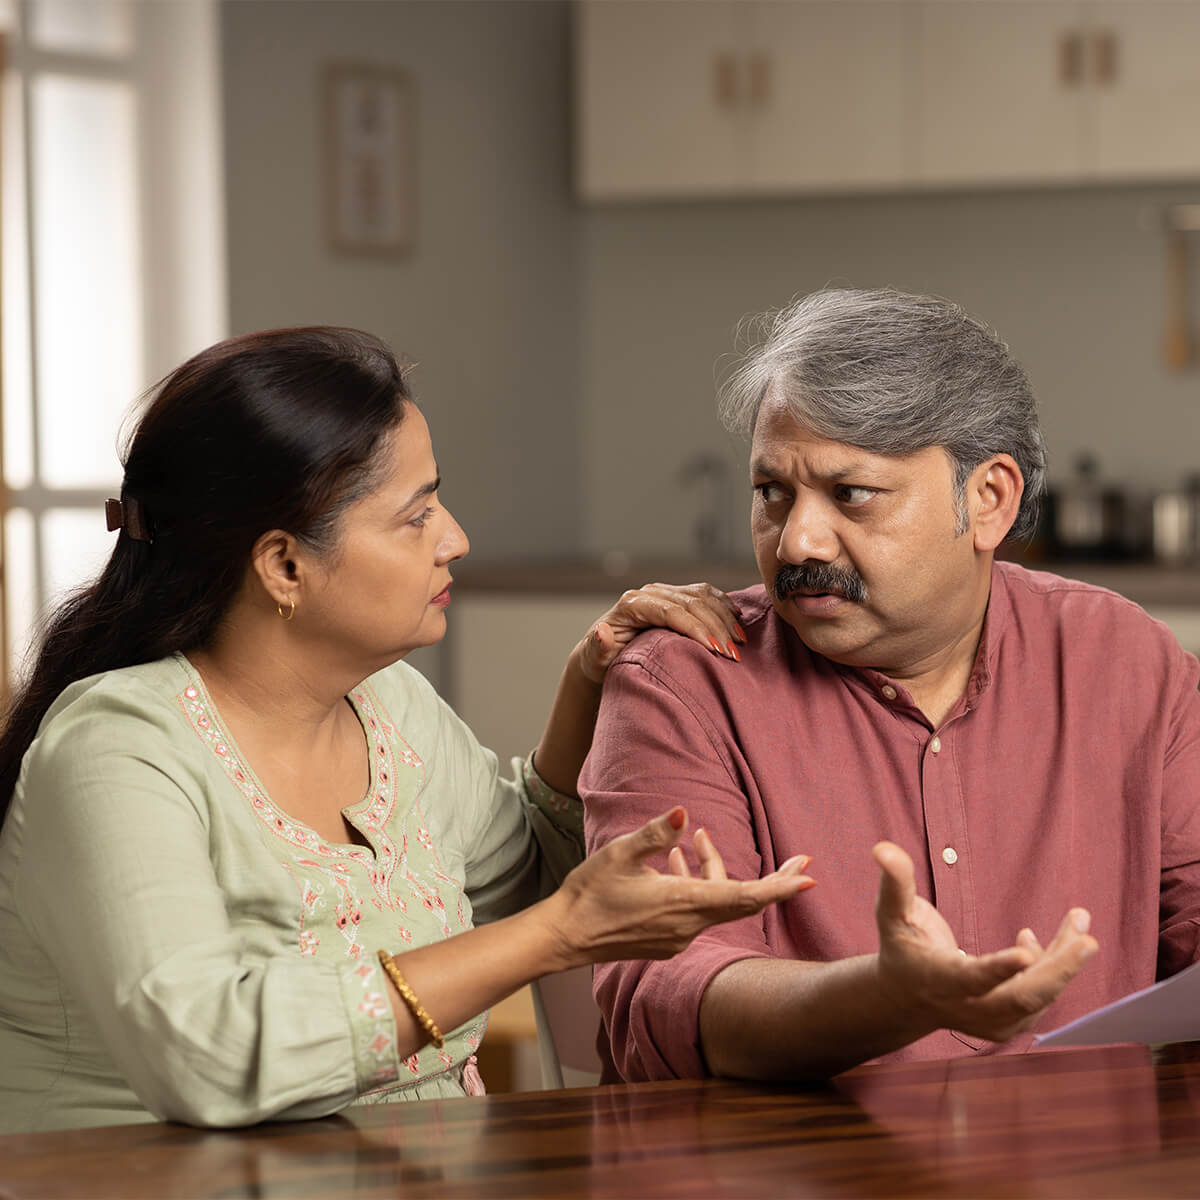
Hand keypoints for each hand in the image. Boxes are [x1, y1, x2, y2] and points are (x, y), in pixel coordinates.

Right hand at [542, 807, 813, 970]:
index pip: (744, 895)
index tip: (808, 878)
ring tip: (697, 837)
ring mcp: (678, 936)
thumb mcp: (620, 853)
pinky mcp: (667, 940)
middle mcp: (688, 924)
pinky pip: (696, 910)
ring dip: (714, 871)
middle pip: (744, 902)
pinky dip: (696, 884)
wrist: (565, 936)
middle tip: (801, 862)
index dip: (779, 887)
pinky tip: (676, 860)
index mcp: (682, 902)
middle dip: (775, 882)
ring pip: (715, 902)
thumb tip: (683, 815)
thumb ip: (656, 834)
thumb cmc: (590, 892)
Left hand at [577, 582, 745, 683]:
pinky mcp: (676, 596)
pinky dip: (724, 605)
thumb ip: (598, 647)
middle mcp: (649, 593)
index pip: (671, 611)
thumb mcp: (595, 659)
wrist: (605, 655)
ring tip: (740, 641)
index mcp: (632, 604)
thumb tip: (602, 631)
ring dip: (725, 617)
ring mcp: (664, 592)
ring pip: (702, 596)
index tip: (716, 649)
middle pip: (691, 603)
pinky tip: (738, 620)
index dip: (696, 628)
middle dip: (716, 627)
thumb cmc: (601, 662)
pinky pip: (705, 593)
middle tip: (734, 653)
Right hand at [872, 842, 1097, 1042]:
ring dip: (1064, 962)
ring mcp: (991, 1022)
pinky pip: (1040, 999)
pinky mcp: (1009, 1024)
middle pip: (1020, 998)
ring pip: (1038, 999)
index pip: (971, 979)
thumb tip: (883, 848)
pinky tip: (1043, 941)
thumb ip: (894, 882)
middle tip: (1086, 938)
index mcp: (939, 980)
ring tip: (1079, 921)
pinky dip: (1052, 968)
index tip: (1025, 951)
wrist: (906, 997)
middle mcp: (967, 1008)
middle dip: (1057, 970)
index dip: (998, 968)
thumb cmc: (901, 945)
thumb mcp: (892, 913)